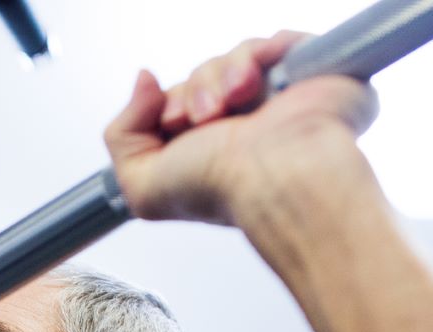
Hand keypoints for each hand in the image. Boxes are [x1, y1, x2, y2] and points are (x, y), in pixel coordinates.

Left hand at [105, 32, 379, 225]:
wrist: (275, 177)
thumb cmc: (221, 188)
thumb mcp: (142, 185)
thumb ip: (122, 136)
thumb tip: (144, 82)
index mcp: (209, 148)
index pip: (178, 101)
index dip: (169, 104)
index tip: (176, 123)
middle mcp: (244, 125)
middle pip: (203, 74)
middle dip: (195, 91)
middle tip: (207, 118)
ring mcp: (279, 98)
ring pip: (234, 56)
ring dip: (222, 74)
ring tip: (233, 103)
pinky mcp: (310, 75)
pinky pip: (277, 41)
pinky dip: (257, 54)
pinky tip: (255, 82)